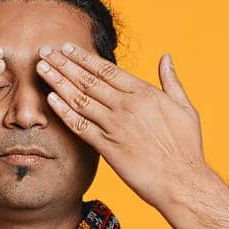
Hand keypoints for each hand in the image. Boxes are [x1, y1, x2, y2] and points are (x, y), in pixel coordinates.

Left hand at [35, 43, 210, 207]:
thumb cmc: (186, 147)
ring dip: (58, 82)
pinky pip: (81, 126)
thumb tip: (166, 57)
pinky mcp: (108, 148)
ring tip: (41, 69)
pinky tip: (50, 100)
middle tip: (45, 51)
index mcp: (145, 93)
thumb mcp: (184, 107)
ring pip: (80, 99)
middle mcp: (127, 106)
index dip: (83, 57)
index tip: (67, 48)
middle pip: (89, 79)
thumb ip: (172, 81)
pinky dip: (64, 112)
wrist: (182, 180)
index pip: (107, 69)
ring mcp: (116, 126)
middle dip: (64, 63)